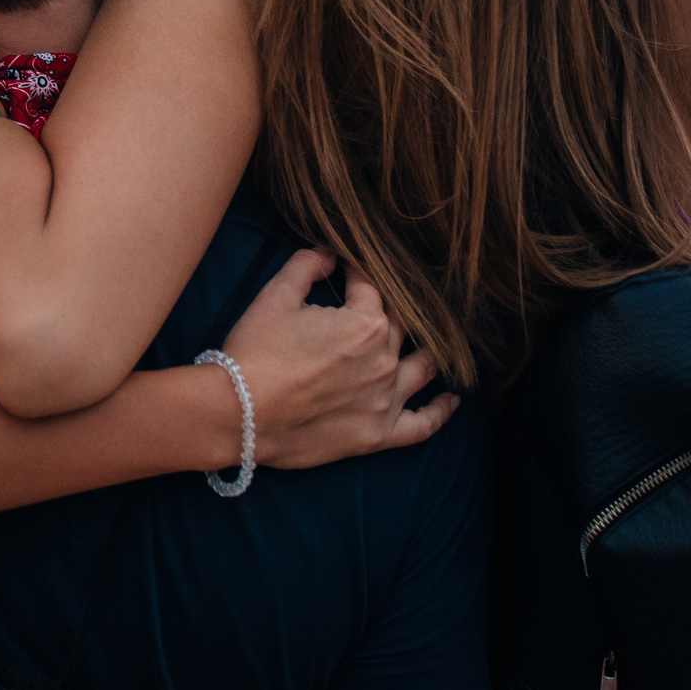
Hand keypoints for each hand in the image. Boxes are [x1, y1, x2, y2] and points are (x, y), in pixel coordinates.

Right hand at [223, 250, 456, 468]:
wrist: (239, 412)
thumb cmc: (255, 351)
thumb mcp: (275, 296)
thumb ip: (306, 266)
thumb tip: (327, 254)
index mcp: (365, 324)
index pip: (370, 287)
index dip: (355, 273)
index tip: (343, 268)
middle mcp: (385, 360)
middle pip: (399, 326)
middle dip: (386, 307)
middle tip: (374, 300)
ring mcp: (386, 401)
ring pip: (422, 369)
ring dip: (427, 350)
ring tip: (429, 342)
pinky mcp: (378, 435)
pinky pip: (423, 424)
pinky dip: (441, 411)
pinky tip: (451, 399)